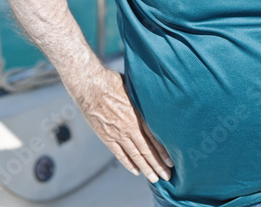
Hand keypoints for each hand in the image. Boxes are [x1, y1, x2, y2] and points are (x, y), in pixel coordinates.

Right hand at [69, 66, 172, 182]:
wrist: (89, 85)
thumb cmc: (113, 82)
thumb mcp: (135, 88)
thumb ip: (145, 100)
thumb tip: (158, 98)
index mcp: (138, 115)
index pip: (155, 138)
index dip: (163, 151)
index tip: (171, 161)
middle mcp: (129, 127)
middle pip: (147, 150)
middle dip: (158, 164)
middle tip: (167, 175)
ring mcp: (117, 133)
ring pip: (135, 155)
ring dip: (146, 167)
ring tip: (154, 178)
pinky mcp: (106, 136)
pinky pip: (119, 153)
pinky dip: (128, 163)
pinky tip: (136, 170)